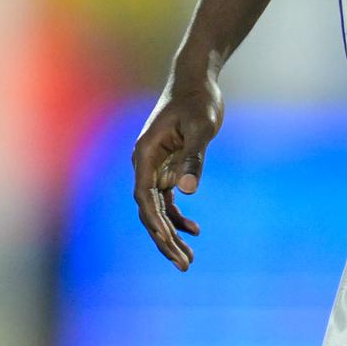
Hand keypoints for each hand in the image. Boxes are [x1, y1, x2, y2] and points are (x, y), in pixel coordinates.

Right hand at [130, 72, 223, 270]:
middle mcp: (145, 164)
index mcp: (144, 155)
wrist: (197, 80)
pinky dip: (179, 216)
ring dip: (172, 233)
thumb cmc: (198, 100)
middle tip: (184, 265)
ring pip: (158, 209)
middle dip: (164, 239)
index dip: (156, 223)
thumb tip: (187, 189)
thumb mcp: (202, 127)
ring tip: (189, 259)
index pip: (144, 198)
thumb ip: (195, 157)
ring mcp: (155, 167)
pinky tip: (195, 230)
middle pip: (149, 211)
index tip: (170, 243)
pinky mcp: (168, 166)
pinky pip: (168, 199)